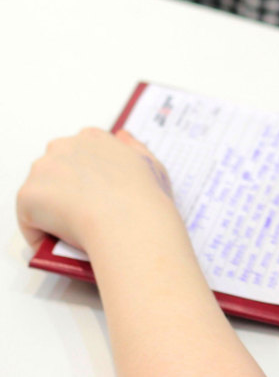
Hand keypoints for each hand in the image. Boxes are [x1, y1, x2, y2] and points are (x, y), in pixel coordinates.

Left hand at [17, 128, 175, 252]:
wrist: (130, 222)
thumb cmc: (145, 197)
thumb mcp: (151, 165)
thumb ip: (134, 148)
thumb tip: (122, 136)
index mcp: (93, 138)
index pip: (79, 152)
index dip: (86, 176)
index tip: (95, 194)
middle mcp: (64, 146)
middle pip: (54, 169)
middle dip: (64, 189)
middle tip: (83, 213)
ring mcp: (43, 169)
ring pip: (40, 193)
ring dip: (51, 209)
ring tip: (73, 229)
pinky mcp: (28, 195)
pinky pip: (28, 219)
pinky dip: (41, 232)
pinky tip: (60, 241)